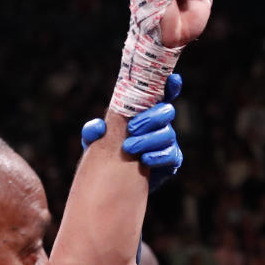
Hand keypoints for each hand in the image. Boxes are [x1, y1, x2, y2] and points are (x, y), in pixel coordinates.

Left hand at [82, 74, 182, 191]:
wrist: (112, 184)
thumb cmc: (105, 155)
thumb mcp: (94, 143)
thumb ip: (92, 131)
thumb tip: (99, 126)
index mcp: (145, 113)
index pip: (162, 94)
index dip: (170, 86)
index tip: (172, 79)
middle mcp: (160, 125)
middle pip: (167, 111)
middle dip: (150, 117)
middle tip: (132, 128)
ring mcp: (167, 143)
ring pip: (168, 134)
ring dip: (149, 139)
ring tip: (129, 147)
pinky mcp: (170, 162)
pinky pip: (172, 156)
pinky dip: (158, 156)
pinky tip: (144, 160)